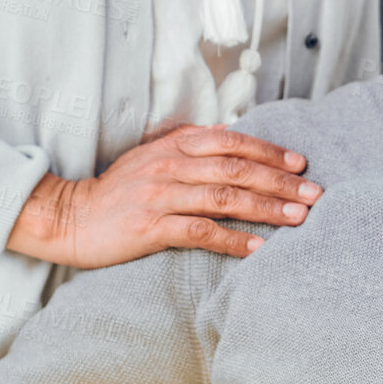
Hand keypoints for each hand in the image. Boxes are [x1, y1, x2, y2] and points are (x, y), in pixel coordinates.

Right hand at [6, 123, 321, 267]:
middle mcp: (170, 165)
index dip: (269, 152)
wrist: (69, 218)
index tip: (300, 164)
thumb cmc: (116, 191)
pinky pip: (200, 232)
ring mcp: (160, 195)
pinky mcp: (150, 227)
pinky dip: (232, 240)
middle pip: (236, 169)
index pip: (232, 141)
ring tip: (298, 218)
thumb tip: (230, 134)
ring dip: (266, 208)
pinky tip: (257, 249)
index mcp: (173, 145)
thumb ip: (189, 145)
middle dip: (280, 181)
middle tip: (313, 193)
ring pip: (224, 198)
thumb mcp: (151, 156)